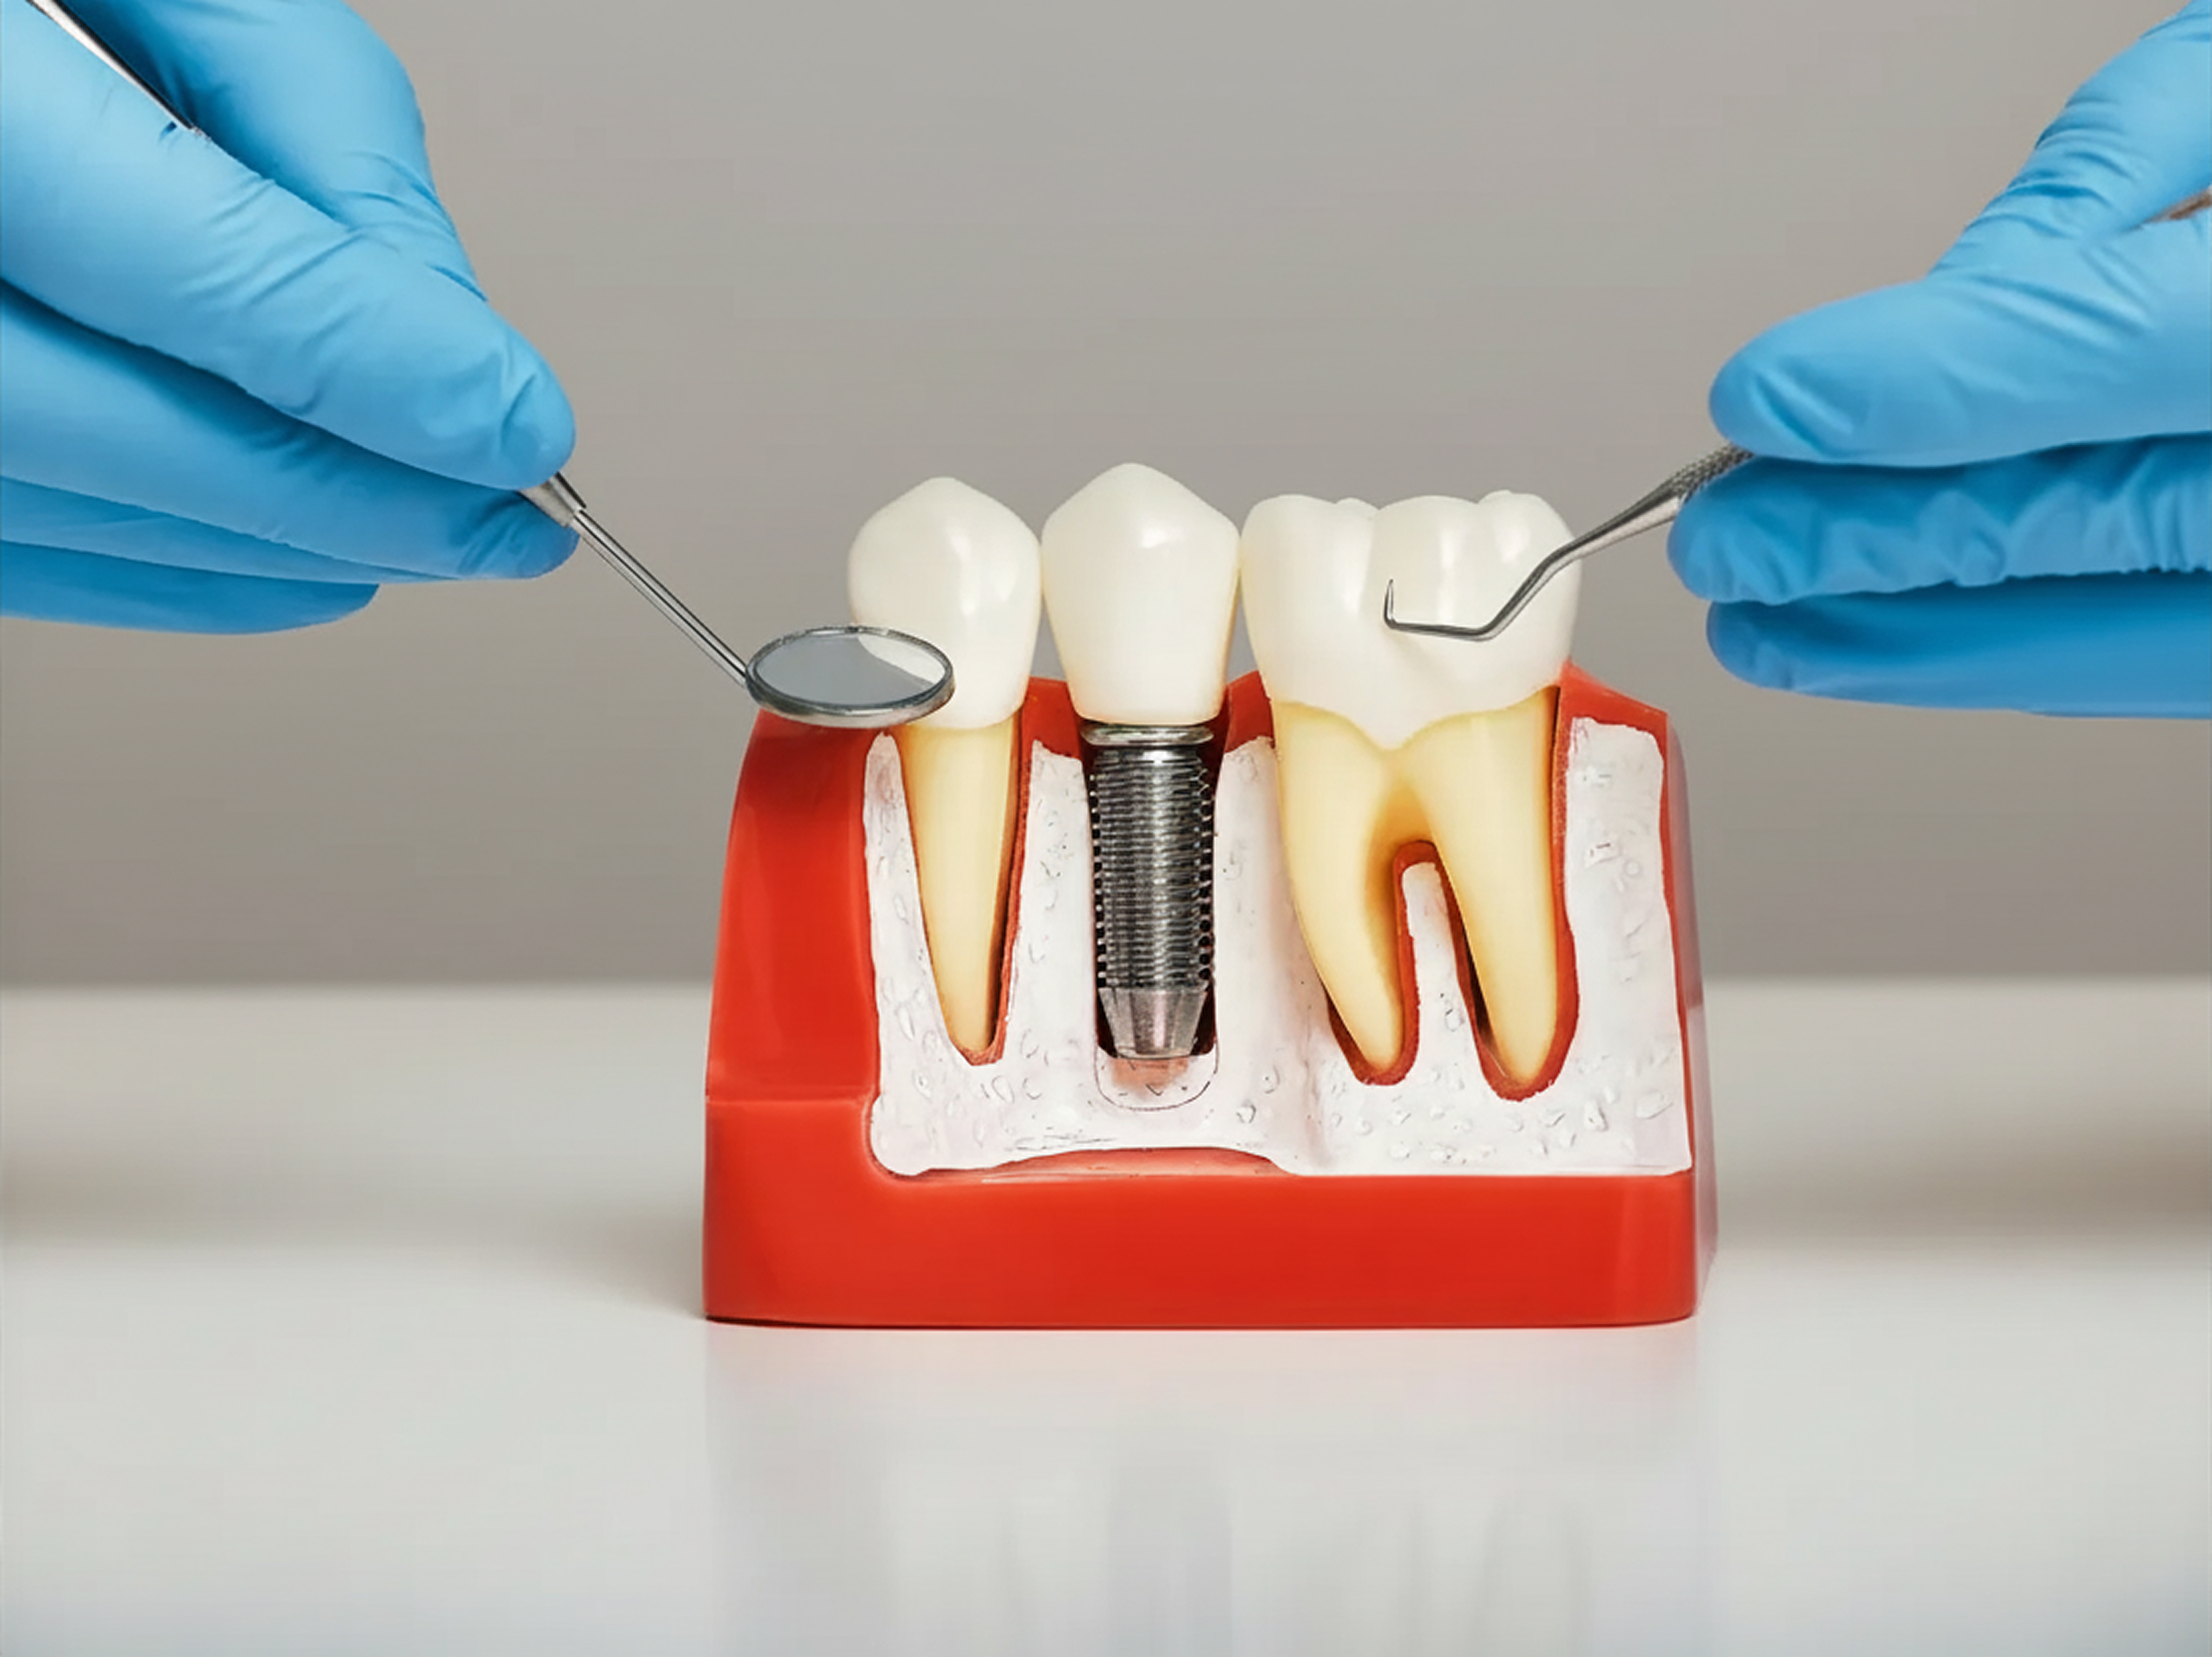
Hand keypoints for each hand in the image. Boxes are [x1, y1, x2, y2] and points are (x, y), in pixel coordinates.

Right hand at [0, 0, 575, 632]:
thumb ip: (309, 119)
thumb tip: (441, 315)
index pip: (216, 283)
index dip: (393, 375)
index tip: (524, 430)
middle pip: (154, 440)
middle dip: (363, 500)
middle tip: (510, 527)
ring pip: (97, 521)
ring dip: (291, 549)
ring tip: (441, 545)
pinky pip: (28, 551)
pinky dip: (178, 573)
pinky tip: (307, 568)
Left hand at [1669, 2, 2209, 716]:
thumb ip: (2120, 182)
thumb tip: (1938, 311)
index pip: (2119, 343)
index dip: (1925, 382)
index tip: (1764, 395)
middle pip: (2099, 517)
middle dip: (1881, 539)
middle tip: (1725, 542)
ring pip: (2130, 631)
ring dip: (1929, 642)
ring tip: (1778, 632)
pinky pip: (2174, 655)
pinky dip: (2032, 653)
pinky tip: (1911, 644)